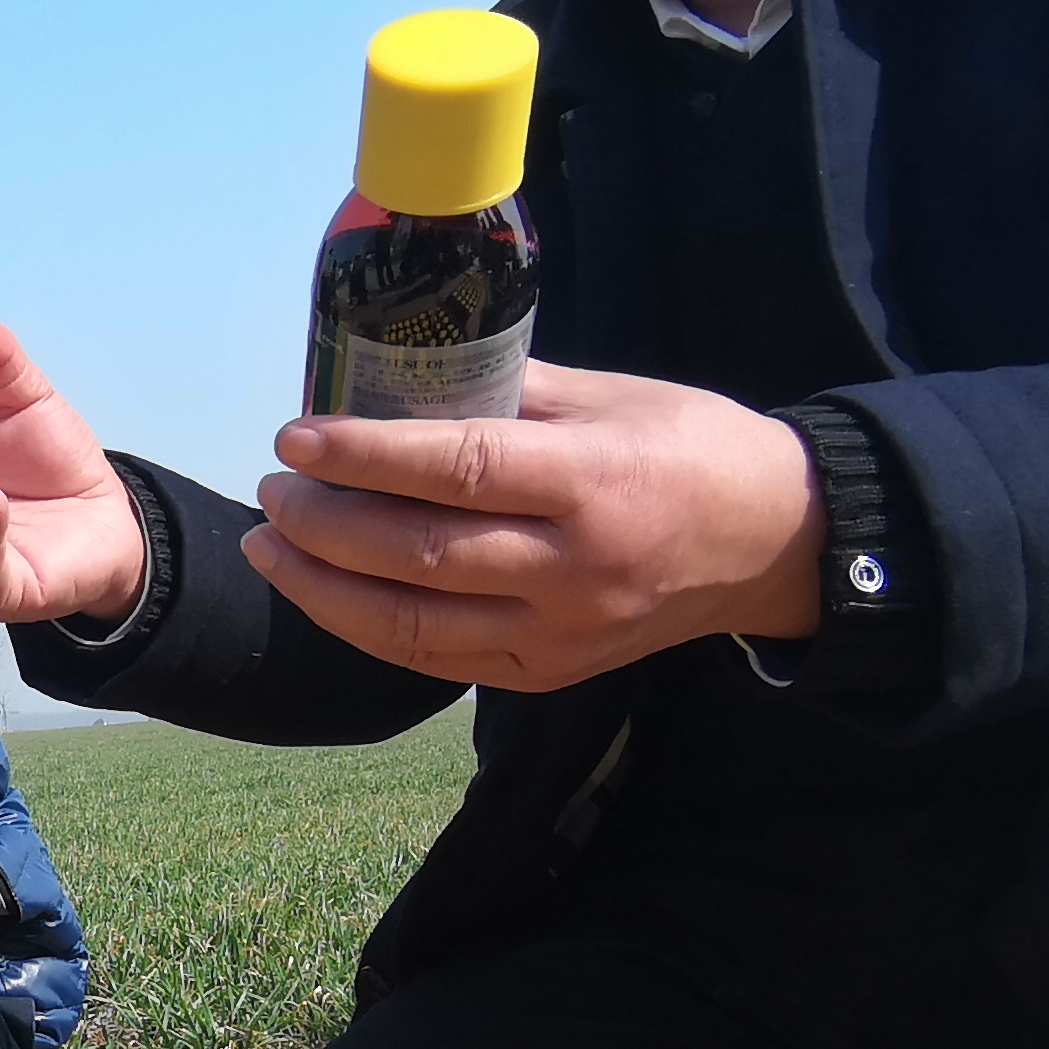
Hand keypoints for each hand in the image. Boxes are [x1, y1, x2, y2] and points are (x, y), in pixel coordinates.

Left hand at [240, 362, 825, 692]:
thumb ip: (506, 392)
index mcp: (592, 481)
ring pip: (415, 625)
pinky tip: (327, 595)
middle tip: (274, 491)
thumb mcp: (610, 395)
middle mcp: (573, 568)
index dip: (366, 455)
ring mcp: (560, 632)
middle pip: (421, 555)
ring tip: (273, 548)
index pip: (457, 470)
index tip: (296, 437)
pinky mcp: (549, 671)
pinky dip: (370, 631)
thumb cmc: (691, 448)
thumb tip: (398, 377)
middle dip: (325, 525)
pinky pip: (439, 662)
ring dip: (325, 590)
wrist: (774, 541)